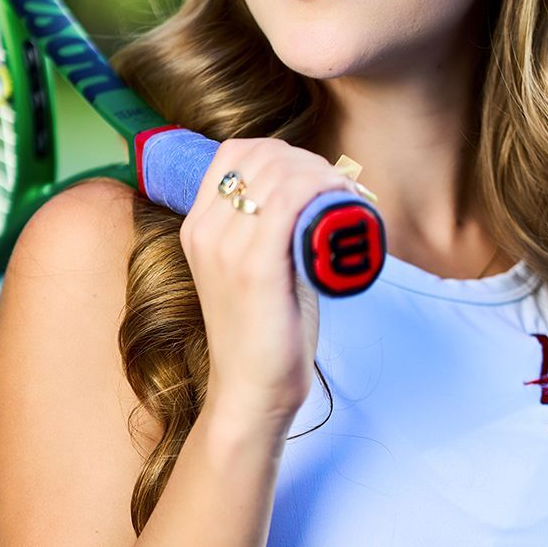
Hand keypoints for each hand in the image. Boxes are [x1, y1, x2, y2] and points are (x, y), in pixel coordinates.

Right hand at [178, 137, 364, 439]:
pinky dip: (323, 190)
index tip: (319, 180)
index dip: (286, 154)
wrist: (251, 393)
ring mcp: (225, 247)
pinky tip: (344, 203)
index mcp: (198, 226)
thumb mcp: (255, 271)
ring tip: (349, 200)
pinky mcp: (254, 267)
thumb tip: (312, 203)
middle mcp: (205, 229)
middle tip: (344, 192)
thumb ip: (268, 235)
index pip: (237, 153)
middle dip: (313, 163)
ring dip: (325, 174)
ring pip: (281, 172)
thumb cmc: (265, 336)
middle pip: (263, 156)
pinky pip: (290, 200)